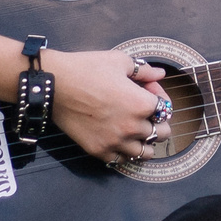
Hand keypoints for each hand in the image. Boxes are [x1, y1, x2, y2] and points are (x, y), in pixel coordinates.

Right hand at [45, 49, 169, 161]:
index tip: (149, 90)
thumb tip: (160, 75)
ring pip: (145, 152)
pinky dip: (124, 152)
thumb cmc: (87, 68)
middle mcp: (132, 127)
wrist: (54, 84)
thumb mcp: (119, 61)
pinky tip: (119, 140)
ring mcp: (115, 142)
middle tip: (146, 113)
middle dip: (158, 121)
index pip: (166, 109)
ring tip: (136, 131)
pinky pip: (121, 159)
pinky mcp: (98, 150)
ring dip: (145, 141)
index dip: (161, 97)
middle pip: (161, 134)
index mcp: (141, 104)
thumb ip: (144, 71)